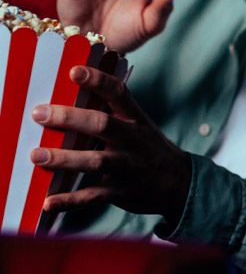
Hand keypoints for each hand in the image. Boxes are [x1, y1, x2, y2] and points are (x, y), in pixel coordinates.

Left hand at [29, 65, 191, 221]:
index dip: (98, 81)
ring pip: (97, 161)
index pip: (119, 94)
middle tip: (39, 114)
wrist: (180, 183)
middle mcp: (134, 141)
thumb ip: (109, 116)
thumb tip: (62, 104)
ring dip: (65, 159)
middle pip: (103, 125)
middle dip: (70, 118)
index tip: (74, 71)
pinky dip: (70, 201)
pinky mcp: (123, 192)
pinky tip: (49, 202)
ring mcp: (130, 167)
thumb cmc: (147, 149)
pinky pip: (94, 196)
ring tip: (37, 155)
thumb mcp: (138, 127)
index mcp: (136, 120)